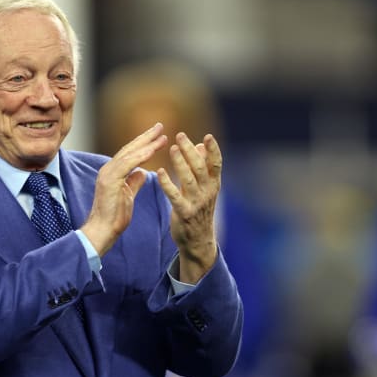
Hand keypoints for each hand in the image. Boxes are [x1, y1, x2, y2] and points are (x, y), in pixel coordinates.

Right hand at [81, 123, 167, 255]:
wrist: (102, 230)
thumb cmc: (114, 217)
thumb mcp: (128, 195)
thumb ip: (134, 182)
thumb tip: (143, 172)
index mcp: (112, 172)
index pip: (130, 153)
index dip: (144, 143)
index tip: (158, 135)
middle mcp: (108, 169)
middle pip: (129, 149)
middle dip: (146, 137)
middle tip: (160, 126)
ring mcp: (107, 173)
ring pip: (129, 153)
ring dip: (146, 143)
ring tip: (161, 134)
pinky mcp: (110, 180)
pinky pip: (127, 164)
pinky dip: (140, 156)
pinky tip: (152, 150)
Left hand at [157, 132, 220, 282]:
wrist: (198, 241)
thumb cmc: (200, 209)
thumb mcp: (205, 188)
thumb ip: (203, 166)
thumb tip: (201, 144)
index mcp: (214, 184)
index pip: (216, 164)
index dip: (214, 150)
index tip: (208, 136)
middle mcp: (208, 192)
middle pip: (201, 168)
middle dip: (191, 151)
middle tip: (180, 135)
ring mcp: (197, 203)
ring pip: (189, 179)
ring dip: (180, 163)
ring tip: (172, 148)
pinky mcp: (184, 213)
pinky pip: (175, 197)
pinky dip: (167, 184)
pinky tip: (159, 172)